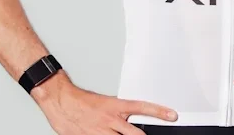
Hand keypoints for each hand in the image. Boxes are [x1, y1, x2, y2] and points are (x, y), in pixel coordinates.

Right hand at [32, 72, 177, 133]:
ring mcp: (101, 132)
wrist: (61, 101)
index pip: (143, 107)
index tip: (172, 115)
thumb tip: (129, 122)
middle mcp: (111, 120)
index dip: (159, 112)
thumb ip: (118, 114)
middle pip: (135, 134)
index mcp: (116, 107)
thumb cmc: (81, 101)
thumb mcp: (104, 103)